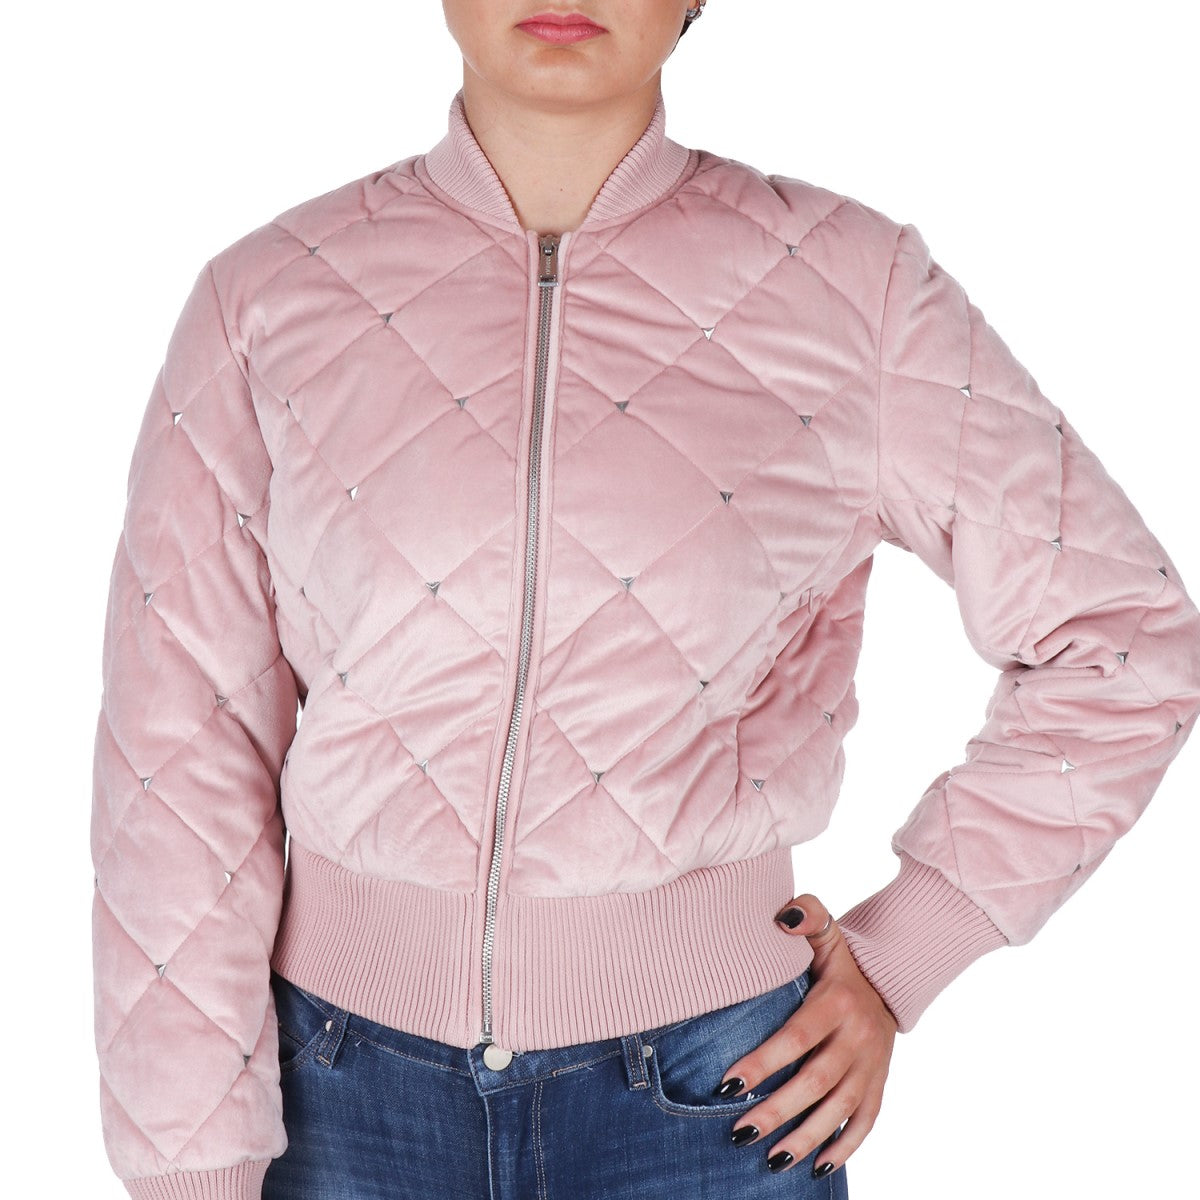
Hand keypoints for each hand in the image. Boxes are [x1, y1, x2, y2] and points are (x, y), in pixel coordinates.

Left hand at [718, 892, 898, 1176]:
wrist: (891, 978)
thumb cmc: (840, 959)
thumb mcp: (826, 931)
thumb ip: (806, 915)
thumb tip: (782, 916)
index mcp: (838, 1001)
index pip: (798, 1037)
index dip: (764, 1062)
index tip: (728, 1084)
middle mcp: (858, 1037)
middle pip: (816, 1081)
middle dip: (777, 1110)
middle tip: (740, 1131)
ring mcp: (872, 1065)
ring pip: (840, 1109)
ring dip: (806, 1137)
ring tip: (770, 1158)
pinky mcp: (880, 1084)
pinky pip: (866, 1122)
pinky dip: (845, 1147)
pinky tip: (818, 1167)